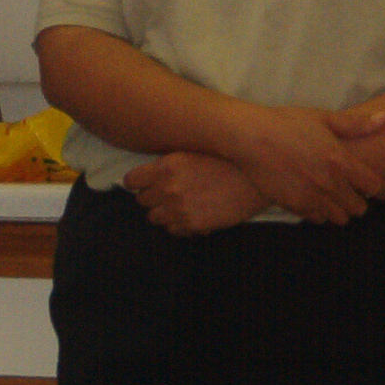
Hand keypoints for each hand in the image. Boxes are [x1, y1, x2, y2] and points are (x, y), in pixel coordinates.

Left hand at [124, 152, 266, 235]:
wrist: (253, 180)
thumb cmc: (225, 162)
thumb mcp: (191, 154)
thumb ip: (167, 166)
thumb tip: (148, 177)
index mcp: (165, 166)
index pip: (131, 181)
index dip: (137, 183)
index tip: (143, 184)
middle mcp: (168, 188)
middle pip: (141, 201)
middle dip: (152, 198)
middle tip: (166, 195)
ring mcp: (180, 209)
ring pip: (154, 218)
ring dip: (164, 213)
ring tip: (179, 206)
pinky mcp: (193, 225)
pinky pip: (173, 230)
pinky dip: (179, 225)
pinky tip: (191, 215)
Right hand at [222, 104, 384, 224]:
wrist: (250, 137)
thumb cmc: (286, 123)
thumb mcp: (322, 118)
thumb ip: (355, 125)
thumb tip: (384, 119)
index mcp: (341, 161)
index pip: (376, 187)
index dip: (384, 192)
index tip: (383, 191)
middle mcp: (330, 184)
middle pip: (360, 208)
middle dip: (360, 201)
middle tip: (354, 193)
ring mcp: (312, 197)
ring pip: (340, 218)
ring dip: (341, 210)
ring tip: (334, 199)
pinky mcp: (294, 206)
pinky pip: (318, 219)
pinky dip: (320, 213)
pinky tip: (315, 200)